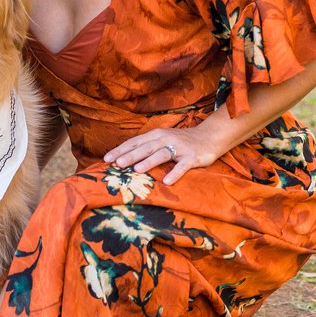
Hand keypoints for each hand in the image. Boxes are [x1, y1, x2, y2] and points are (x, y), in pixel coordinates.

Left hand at [104, 114, 236, 186]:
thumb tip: (125, 158)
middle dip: (130, 155)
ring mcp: (179, 148)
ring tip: (137, 170)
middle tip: (117, 164)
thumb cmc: (181, 142)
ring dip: (149, 162)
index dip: (121, 150)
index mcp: (156, 135)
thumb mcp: (163, 140)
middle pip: (145, 147)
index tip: (106, 158)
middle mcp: (166, 139)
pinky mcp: (192, 157)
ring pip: (161, 154)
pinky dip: (174, 173)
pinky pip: (182, 166)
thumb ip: (147, 147)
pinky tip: (167, 182)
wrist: (209, 137)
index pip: (135, 142)